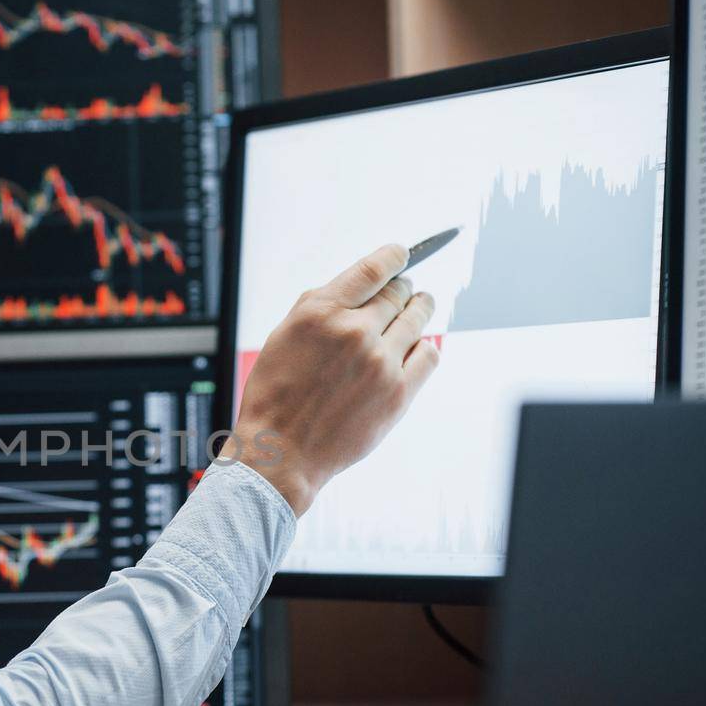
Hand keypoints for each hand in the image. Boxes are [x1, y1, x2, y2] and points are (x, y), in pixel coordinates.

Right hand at [232, 243, 438, 513]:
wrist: (281, 451)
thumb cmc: (276, 396)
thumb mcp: (283, 336)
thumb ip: (320, 306)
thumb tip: (357, 286)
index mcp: (322, 312)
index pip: (375, 268)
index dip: (396, 256)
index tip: (403, 254)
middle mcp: (355, 331)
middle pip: (399, 292)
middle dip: (402, 288)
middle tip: (402, 292)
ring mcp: (381, 362)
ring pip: (418, 318)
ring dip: (420, 309)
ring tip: (419, 308)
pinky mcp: (398, 393)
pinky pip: (430, 354)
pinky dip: (425, 345)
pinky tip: (417, 346)